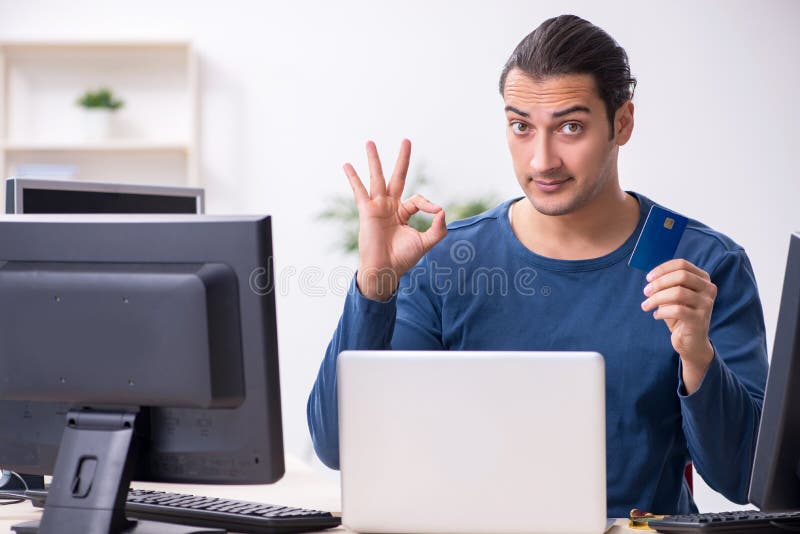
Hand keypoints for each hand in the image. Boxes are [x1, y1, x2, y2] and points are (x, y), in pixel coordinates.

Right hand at [345, 139, 446, 300]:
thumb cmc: (402, 259)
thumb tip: (442, 210)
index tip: (435, 212)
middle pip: (398, 177)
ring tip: (370, 142)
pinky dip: (353, 178)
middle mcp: (390, 206)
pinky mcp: (366, 211)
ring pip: (377, 178)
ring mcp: (377, 207)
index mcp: (404, 213)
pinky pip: (359, 191)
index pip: (418, 199)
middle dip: (403, 159)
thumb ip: (438, 228)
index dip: (428, 204)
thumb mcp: (426, 242)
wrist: (385, 270)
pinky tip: (347, 165)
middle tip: (406, 140)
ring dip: (374, 160)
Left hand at [641, 259, 716, 392]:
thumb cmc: (680, 315)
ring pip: (678, 292)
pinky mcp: (700, 319)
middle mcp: (708, 289)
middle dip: (659, 283)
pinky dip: (662, 312)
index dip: (663, 269)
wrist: (692, 342)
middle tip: (645, 292)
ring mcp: (706, 304)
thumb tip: (652, 278)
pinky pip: (677, 310)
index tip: (648, 278)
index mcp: (703, 279)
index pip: (682, 264)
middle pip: (681, 276)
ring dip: (657, 298)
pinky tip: (656, 316)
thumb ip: (667, 284)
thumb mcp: (674, 296)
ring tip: (646, 306)